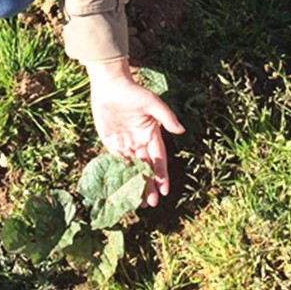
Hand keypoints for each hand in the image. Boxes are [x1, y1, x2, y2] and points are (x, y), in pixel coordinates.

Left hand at [87, 58, 184, 206]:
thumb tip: (180, 130)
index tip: (164, 191)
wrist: (109, 85)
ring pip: (132, 168)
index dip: (161, 175)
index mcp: (151, 134)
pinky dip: (119, 174)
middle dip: (148, 185)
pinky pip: (116, 161)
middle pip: (146, 168)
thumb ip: (166, 116)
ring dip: (135, 184)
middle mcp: (140, 141)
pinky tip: (121, 189)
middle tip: (150, 204)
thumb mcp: (151, 102)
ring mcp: (125, 143)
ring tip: (136, 203)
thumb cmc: (132, 91)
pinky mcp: (111, 142)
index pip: (158, 159)